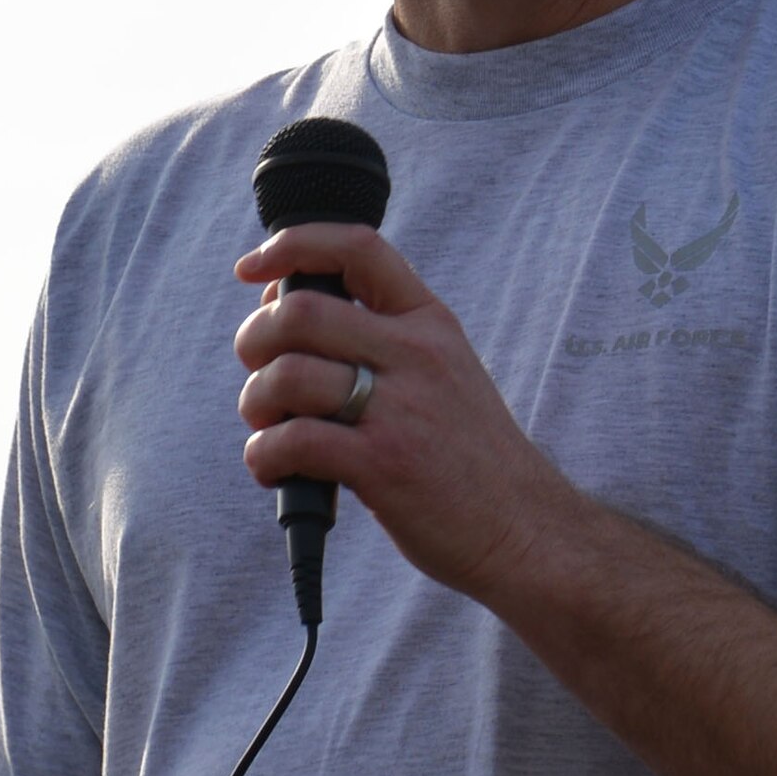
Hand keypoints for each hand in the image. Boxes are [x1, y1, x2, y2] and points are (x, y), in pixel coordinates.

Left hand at [234, 222, 571, 599]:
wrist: (524, 529)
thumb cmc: (467, 456)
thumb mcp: (444, 371)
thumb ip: (381, 340)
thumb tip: (284, 311)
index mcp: (429, 323)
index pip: (357, 247)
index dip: (293, 246)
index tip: (252, 270)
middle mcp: (417, 354)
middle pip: (300, 311)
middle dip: (254, 341)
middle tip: (260, 378)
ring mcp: (401, 409)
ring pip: (287, 374)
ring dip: (256, 404)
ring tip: (269, 431)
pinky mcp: (383, 465)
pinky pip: (292, 441)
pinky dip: (264, 457)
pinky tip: (277, 472)